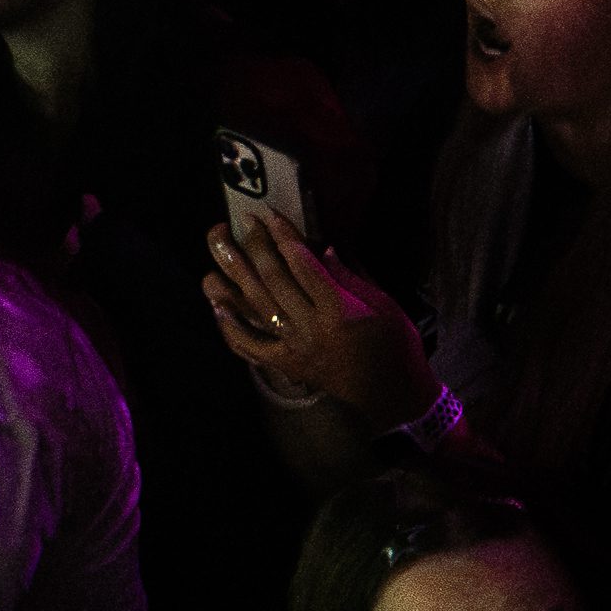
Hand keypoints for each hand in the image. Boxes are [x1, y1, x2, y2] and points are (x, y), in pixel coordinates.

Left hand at [199, 209, 427, 431]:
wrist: (389, 395)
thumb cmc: (394, 345)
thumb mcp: (384, 305)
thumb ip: (351, 276)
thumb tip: (323, 247)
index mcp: (340, 312)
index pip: (304, 266)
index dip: (284, 237)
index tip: (270, 215)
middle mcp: (311, 329)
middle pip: (274, 281)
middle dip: (257, 247)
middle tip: (245, 223)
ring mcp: (294, 348)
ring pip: (255, 308)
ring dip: (233, 277)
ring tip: (219, 250)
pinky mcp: (285, 364)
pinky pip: (250, 346)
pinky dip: (230, 326)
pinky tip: (216, 303)